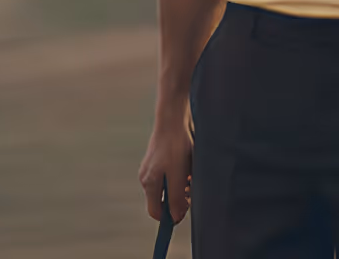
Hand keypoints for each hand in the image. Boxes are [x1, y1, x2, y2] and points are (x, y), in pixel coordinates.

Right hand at [138, 109, 193, 223]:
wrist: (173, 119)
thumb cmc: (175, 147)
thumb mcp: (178, 175)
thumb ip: (175, 198)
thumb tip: (174, 218)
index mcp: (148, 183)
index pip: (156, 212)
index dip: (169, 216)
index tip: (184, 211)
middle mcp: (147, 177)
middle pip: (163, 200)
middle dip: (178, 199)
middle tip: (190, 189)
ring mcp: (152, 168)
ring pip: (169, 188)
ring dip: (182, 186)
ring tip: (190, 174)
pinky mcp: (160, 160)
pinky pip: (171, 176)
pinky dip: (181, 176)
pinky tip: (188, 165)